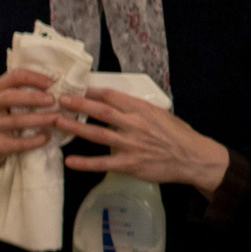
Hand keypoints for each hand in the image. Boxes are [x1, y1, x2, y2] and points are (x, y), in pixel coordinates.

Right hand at [0, 67, 57, 183]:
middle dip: (35, 98)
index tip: (53, 83)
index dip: (35, 78)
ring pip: (17, 121)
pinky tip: (46, 137)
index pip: (14, 77)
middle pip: (11, 97)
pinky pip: (18, 143)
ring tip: (57, 119)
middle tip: (54, 100)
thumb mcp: (1, 99)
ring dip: (41, 119)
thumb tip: (55, 85)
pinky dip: (36, 140)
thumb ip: (20, 91)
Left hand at [55, 87, 230, 193]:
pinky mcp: (129, 164)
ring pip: (97, 134)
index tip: (76, 88)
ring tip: (56, 122)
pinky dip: (84, 163)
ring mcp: (130, 145)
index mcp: (142, 109)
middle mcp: (134, 124)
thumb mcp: (160, 113)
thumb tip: (115, 100)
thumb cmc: (177, 135)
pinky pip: (102, 163)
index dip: (91, 91)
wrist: (193, 158)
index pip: (112, 96)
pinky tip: (69, 161)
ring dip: (74, 128)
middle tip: (59, 99)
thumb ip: (137, 108)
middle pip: (100, 111)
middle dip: (78, 104)